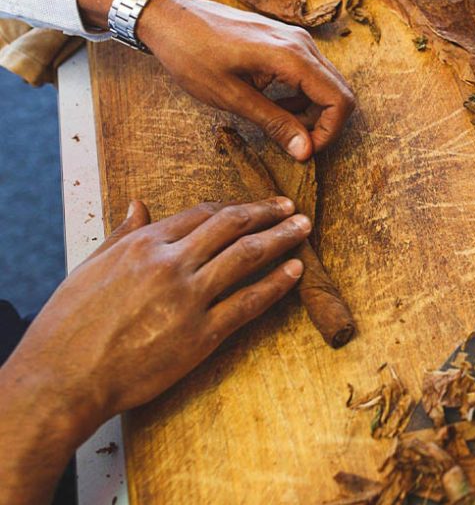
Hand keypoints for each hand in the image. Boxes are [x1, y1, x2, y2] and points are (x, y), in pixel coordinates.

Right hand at [0, 197, 309, 504]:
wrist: (63, 379)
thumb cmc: (69, 325)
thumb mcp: (90, 267)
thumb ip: (123, 233)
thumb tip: (139, 203)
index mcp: (144, 244)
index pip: (203, 214)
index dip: (236, 207)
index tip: (256, 205)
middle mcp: (170, 264)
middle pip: (232, 227)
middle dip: (267, 213)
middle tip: (292, 208)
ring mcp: (188, 298)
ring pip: (247, 256)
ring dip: (281, 238)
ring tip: (303, 229)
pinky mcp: (201, 335)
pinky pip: (249, 302)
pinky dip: (277, 284)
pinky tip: (295, 271)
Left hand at [77, 0, 354, 160]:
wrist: (170, 17)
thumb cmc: (193, 54)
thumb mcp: (231, 97)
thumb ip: (274, 123)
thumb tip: (306, 151)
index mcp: (292, 57)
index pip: (338, 100)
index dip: (329, 132)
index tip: (305, 151)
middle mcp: (302, 44)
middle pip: (339, 91)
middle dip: (324, 123)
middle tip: (295, 142)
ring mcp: (295, 39)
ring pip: (327, 83)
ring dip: (313, 110)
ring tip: (283, 126)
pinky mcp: (286, 40)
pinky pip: (311, 72)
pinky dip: (303, 95)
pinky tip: (278, 105)